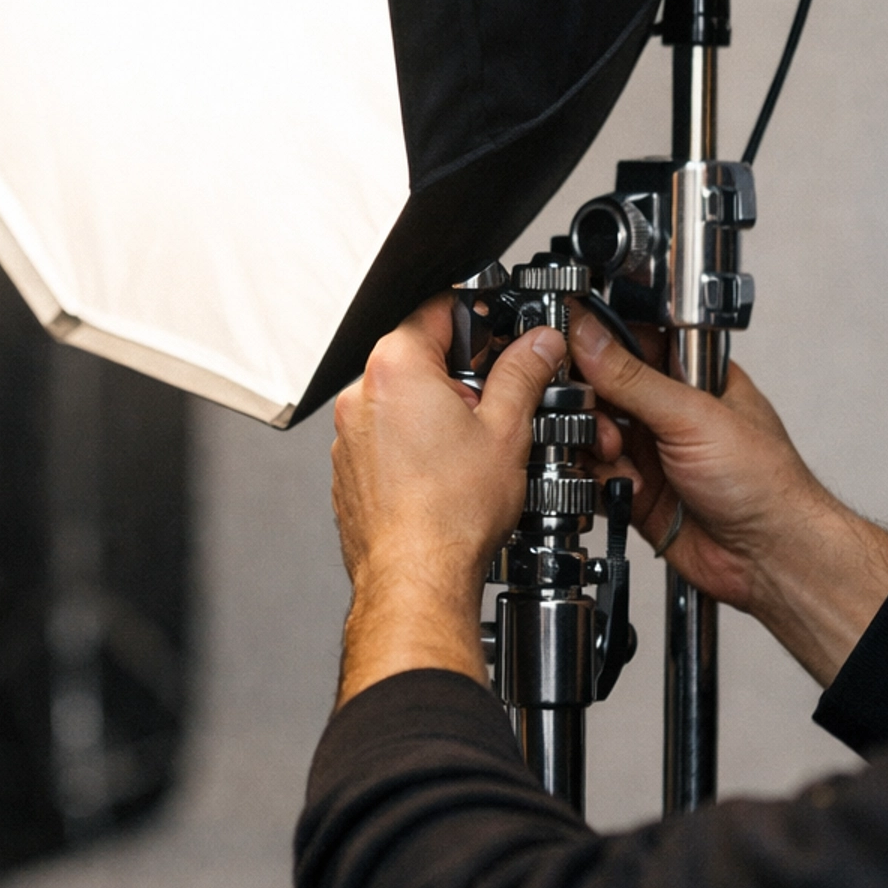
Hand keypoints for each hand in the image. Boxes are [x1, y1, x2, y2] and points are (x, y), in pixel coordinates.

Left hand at [332, 298, 564, 703]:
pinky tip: (445, 475)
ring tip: (472, 447)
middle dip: (460, 373)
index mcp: (395, 367)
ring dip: (436, 412)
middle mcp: (360, 395)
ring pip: (400, 401)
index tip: (500, 329)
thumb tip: (538, 344)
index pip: (436, 309)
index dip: (477, 315)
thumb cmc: (450, 514)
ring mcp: (349, 436)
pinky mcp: (349, 471)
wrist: (416, 578)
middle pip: (417, 357)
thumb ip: (523, 374)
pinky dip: (413, 446)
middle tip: (495, 401)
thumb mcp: (506, 429)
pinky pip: (384, 439)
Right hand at [570, 304, 887, 685]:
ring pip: (594, 432)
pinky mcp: (637, 490)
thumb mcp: (692, 416)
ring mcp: (652, 451)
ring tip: (618, 457)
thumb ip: (632, 377)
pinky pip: (595, 474)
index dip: (597, 345)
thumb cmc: (765, 483)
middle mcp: (669, 411)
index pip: (631, 343)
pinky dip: (601, 480)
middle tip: (596, 415)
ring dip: (597, 444)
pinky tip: (626, 488)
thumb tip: (589, 335)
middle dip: (591, 402)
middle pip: (603, 388)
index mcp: (692, 377)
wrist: (770, 559)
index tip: (569, 351)